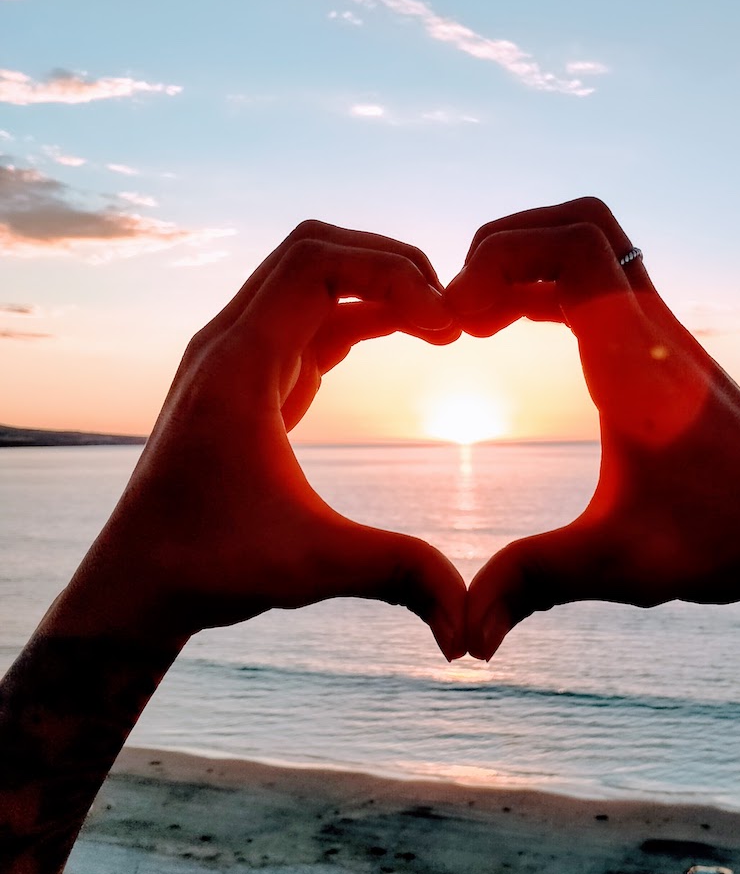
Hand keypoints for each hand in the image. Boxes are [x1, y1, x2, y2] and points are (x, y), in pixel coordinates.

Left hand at [76, 221, 467, 657]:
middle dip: (389, 265)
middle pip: (313, 251)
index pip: (317, 263)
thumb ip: (398, 574)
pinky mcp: (246, 381)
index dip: (391, 274)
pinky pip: (306, 318)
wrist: (135, 585)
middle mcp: (229, 344)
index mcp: (239, 364)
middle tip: (451, 311)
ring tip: (440, 327)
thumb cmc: (209, 567)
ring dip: (376, 288)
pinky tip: (404, 339)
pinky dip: (358, 316)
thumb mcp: (313, 565)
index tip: (446, 326)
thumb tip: (470, 623)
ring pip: (310, 281)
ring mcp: (234, 358)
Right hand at [448, 198, 739, 658]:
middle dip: (507, 244)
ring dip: (531, 261)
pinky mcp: (672, 352)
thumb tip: (466, 640)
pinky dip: (554, 287)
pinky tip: (520, 332)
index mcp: (637, 361)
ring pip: (599, 246)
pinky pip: (606, 283)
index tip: (455, 321)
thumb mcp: (620, 564)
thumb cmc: (729, 540)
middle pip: (583, 221)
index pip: (574, 248)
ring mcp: (668, 335)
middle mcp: (655, 330)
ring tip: (479, 318)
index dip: (499, 259)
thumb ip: (533, 585)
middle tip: (460, 307)